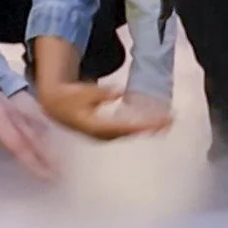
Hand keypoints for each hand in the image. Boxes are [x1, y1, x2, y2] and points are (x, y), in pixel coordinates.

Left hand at [0, 86, 55, 179]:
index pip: (18, 144)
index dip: (32, 160)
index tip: (46, 174)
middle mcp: (11, 115)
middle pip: (32, 139)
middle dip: (45, 156)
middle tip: (57, 173)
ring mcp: (14, 107)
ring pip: (34, 128)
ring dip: (45, 143)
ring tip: (56, 157)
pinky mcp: (12, 102)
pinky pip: (30, 117)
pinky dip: (39, 127)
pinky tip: (46, 131)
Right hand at [37, 77, 172, 140]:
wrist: (56, 107)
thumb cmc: (70, 97)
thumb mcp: (84, 92)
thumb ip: (101, 94)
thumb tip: (119, 92)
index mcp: (95, 126)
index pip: (124, 127)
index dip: (142, 125)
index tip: (159, 122)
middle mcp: (101, 135)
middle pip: (130, 133)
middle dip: (150, 128)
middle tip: (170, 121)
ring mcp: (103, 136)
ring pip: (129, 134)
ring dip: (147, 129)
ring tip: (166, 123)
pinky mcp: (105, 133)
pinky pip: (126, 131)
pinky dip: (140, 127)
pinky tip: (152, 123)